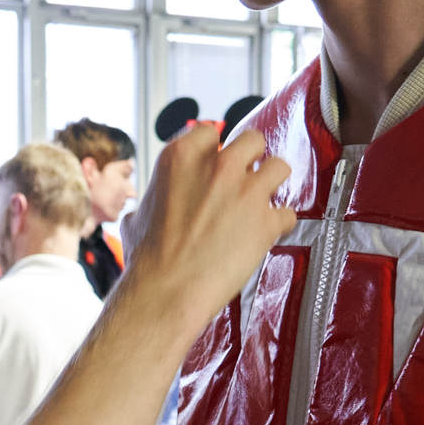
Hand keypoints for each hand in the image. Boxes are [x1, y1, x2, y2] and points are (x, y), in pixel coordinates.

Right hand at [118, 122, 296, 332]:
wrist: (167, 292)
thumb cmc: (148, 260)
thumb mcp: (136, 217)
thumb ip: (151, 202)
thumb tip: (144, 209)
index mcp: (182, 157)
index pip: (209, 132)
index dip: (215, 150)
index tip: (216, 164)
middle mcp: (218, 166)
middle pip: (252, 140)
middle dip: (250, 159)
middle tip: (243, 180)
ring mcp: (246, 191)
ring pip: (279, 167)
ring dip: (273, 184)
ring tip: (263, 201)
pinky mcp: (267, 221)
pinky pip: (287, 214)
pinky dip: (278, 224)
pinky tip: (267, 233)